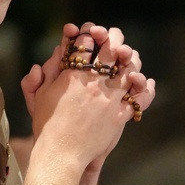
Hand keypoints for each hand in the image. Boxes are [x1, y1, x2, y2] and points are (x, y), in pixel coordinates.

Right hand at [20, 22, 155, 168]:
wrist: (61, 154)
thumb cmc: (47, 125)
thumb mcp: (39, 95)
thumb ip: (45, 72)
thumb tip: (56, 52)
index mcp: (74, 75)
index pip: (86, 42)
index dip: (88, 31)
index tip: (89, 31)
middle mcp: (95, 83)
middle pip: (111, 48)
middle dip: (112, 37)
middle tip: (111, 36)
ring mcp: (110, 98)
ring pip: (130, 68)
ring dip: (131, 59)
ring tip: (127, 56)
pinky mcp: (120, 115)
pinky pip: (139, 97)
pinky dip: (144, 87)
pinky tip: (144, 82)